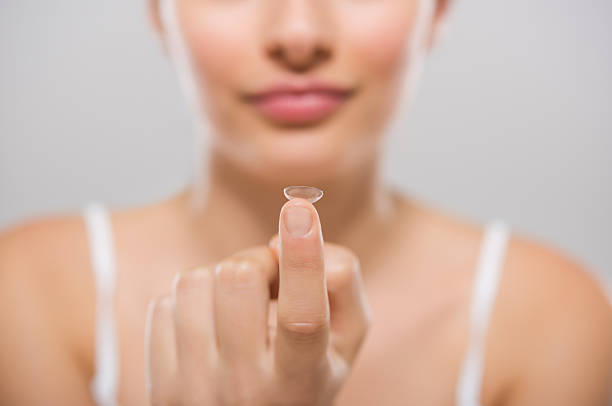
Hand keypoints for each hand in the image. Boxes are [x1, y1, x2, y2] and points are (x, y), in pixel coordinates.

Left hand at [145, 198, 370, 404]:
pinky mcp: (158, 381)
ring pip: (196, 280)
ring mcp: (195, 387)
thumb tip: (289, 238)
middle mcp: (246, 388)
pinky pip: (165, 303)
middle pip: (239, 277)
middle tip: (269, 283)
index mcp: (301, 381)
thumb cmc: (302, 377)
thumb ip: (342, 285)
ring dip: (221, 280)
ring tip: (237, 309)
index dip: (303, 259)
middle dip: (258, 262)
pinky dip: (192, 303)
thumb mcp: (343, 342)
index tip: (300, 209)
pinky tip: (209, 329)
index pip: (303, 317)